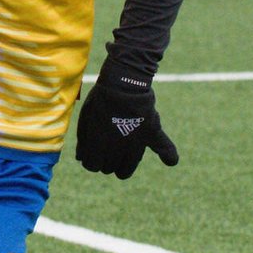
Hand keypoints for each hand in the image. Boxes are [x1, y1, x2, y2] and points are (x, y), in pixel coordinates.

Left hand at [74, 61, 178, 178]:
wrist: (123, 82)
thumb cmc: (101, 99)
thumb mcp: (85, 118)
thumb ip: (83, 140)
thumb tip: (81, 159)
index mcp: (98, 142)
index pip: (92, 166)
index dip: (90, 160)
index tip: (92, 153)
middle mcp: (116, 147)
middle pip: (108, 168)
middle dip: (104, 161)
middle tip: (106, 148)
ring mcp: (136, 142)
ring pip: (126, 169)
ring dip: (122, 166)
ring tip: (120, 154)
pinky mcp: (151, 133)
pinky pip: (165, 148)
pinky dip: (169, 155)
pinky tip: (170, 159)